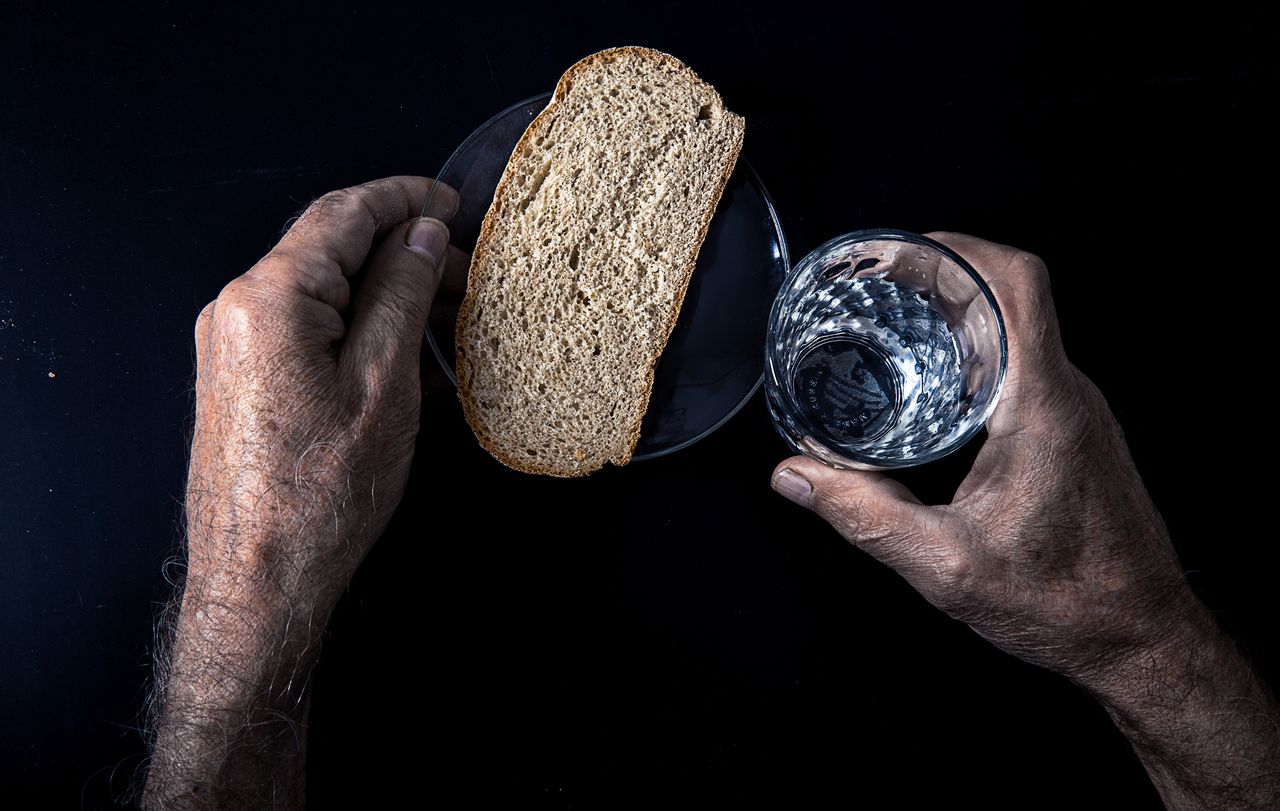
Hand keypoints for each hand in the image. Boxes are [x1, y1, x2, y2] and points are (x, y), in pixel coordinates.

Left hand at [185, 175, 454, 608]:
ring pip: (322, 289)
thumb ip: (400, 294)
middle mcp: (238, 308)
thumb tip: (421, 235)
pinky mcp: (240, 375)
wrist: (259, 578)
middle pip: (330, 248)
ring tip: (447, 314)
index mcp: (270, 298)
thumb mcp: (383, 383)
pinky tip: (406, 350)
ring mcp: (233, 343)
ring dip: (384, 290)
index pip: (343, 213)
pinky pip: (306, 327)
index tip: (451, 201)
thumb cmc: (322, 494)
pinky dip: (358, 324)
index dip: (404, 197)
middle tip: (467, 272)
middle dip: (402, 248)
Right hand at [771, 233, 1279, 807]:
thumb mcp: (945, 564)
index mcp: (1041, 404)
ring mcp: (1078, 412)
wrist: (1143, 638)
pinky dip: (977, 352)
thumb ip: (864, 515)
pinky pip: (1025, 366)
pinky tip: (934, 388)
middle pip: (1011, 294)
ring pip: (1020, 330)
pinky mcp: (1077, 434)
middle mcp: (1068, 393)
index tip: (900, 249)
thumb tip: (794, 475)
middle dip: (941, 273)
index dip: (957, 248)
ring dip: (960, 314)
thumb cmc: (1063, 602)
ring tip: (894, 326)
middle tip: (876, 284)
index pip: (1016, 283)